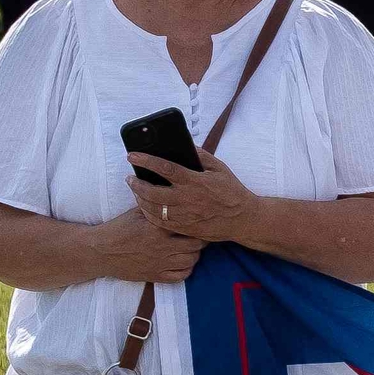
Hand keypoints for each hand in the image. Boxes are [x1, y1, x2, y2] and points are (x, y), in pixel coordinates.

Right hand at [86, 209, 205, 284]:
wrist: (101, 251)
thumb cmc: (119, 229)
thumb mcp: (136, 212)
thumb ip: (155, 205)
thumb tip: (171, 190)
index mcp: (157, 228)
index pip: (187, 224)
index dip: (196, 222)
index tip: (199, 219)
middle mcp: (161, 246)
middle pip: (196, 244)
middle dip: (200, 238)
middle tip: (199, 234)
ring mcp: (160, 263)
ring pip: (192, 261)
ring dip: (195, 254)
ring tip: (192, 247)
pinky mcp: (156, 276)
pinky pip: (181, 276)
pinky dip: (187, 270)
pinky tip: (183, 262)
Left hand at [126, 151, 268, 244]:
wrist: (244, 219)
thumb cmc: (232, 192)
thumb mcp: (220, 168)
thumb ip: (201, 156)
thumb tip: (186, 146)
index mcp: (195, 181)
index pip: (165, 168)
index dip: (146, 161)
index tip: (132, 156)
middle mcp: (188, 199)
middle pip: (152, 191)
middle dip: (136, 183)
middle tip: (130, 178)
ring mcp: (186, 215)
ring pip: (153, 208)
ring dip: (140, 198)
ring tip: (136, 191)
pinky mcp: (186, 228)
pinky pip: (160, 222)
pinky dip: (149, 214)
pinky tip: (145, 207)